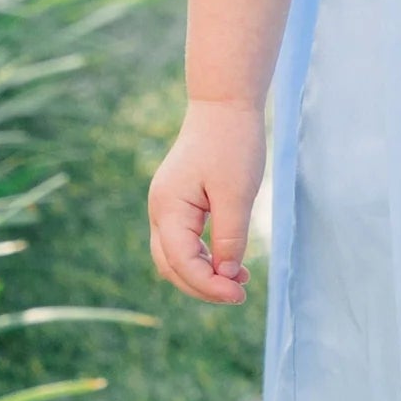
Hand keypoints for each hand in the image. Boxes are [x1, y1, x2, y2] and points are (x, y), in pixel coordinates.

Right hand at [148, 98, 265, 304]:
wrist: (224, 105)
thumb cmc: (232, 144)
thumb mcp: (237, 194)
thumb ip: (230, 237)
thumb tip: (226, 275)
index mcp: (169, 208)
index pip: (181, 262)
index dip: (208, 285)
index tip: (239, 294)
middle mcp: (160, 210)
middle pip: (171, 266)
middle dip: (202, 286)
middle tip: (239, 296)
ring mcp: (166, 206)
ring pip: (175, 257)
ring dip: (203, 274)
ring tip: (240, 283)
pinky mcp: (179, 203)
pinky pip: (185, 241)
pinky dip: (205, 257)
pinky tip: (232, 264)